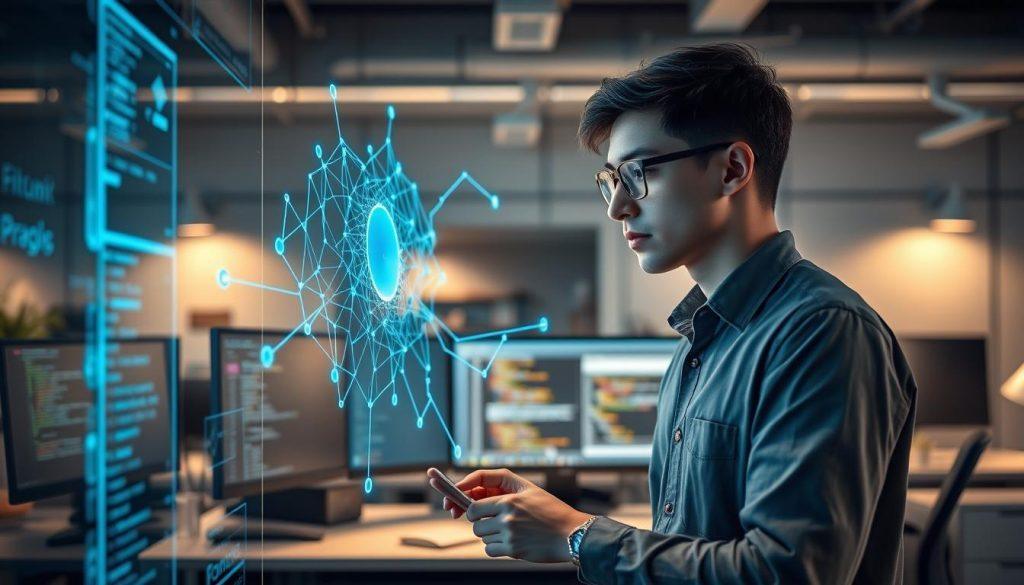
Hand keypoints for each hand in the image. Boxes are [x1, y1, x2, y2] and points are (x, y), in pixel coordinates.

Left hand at [439, 468, 591, 562]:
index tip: (455, 505)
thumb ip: (503, 486)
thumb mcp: (529, 488)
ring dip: (488, 533)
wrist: (571, 534)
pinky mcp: (513, 550)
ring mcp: (509, 534)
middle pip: (474, 519)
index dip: (464, 503)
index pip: (474, 503)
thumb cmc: (551, 510)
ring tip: (507, 529)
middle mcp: (507, 516)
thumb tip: (476, 493)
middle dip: (478, 519)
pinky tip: (509, 541)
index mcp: (510, 499)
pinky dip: (494, 547)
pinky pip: (489, 549)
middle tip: (490, 518)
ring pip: (481, 534)